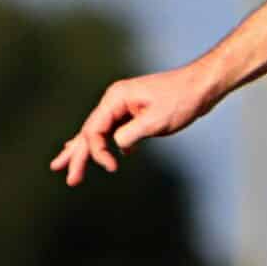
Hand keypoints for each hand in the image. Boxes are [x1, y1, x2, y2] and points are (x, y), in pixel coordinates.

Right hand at [49, 65, 214, 185]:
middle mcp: (114, 100)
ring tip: (64, 166)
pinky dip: (104, 144)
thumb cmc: (181, 99)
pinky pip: (112, 130)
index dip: (96, 152)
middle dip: (77, 155)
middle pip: (89, 131)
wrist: (202, 86)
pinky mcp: (134, 112)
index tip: (111, 168)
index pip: (93, 129)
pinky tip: (103, 157)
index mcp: (115, 98)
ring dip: (85, 151)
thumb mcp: (155, 121)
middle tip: (69, 179)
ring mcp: (123, 105)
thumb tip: (116, 147)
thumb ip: (130, 134)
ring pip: (98, 131)